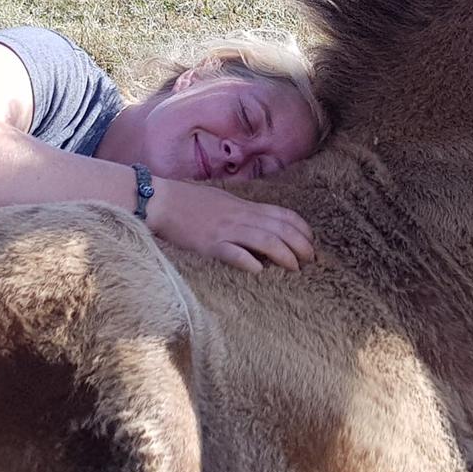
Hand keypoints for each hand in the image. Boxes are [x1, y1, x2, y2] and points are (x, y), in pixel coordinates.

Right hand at [147, 178, 313, 272]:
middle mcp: (241, 217)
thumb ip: (246, 214)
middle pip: (282, 229)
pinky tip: (260, 271)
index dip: (303, 230)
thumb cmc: (191, 202)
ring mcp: (226, 230)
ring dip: (285, 256)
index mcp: (246, 207)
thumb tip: (264, 228)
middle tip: (310, 261)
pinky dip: (249, 262)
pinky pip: (234, 253)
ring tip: (295, 269)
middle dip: (301, 245)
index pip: (285, 215)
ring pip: (266, 240)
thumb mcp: (225, 202)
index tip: (312, 243)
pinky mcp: (209, 244)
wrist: (161, 200)